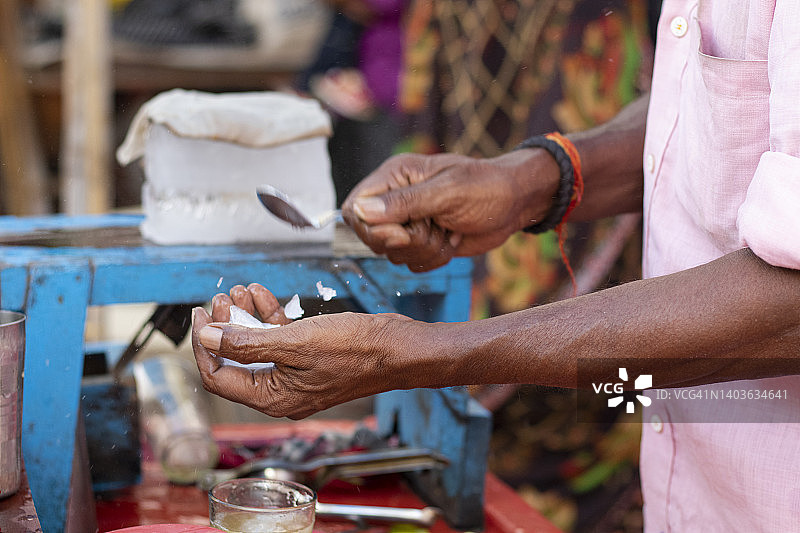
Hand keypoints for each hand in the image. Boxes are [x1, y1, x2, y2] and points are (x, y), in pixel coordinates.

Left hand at [191, 284, 416, 418]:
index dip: (203, 345)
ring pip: (257, 346)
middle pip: (235, 360)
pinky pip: (280, 340)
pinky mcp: (310, 359)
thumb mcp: (294, 342)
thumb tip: (208, 337)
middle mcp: (280, 392)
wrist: (398, 349)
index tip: (200, 315)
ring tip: (241, 290)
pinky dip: (268, 317)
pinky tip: (262, 295)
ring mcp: (296, 375)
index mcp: (272, 398)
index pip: (218, 376)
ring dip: (245, 317)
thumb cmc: (355, 351)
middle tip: (220, 299)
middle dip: (224, 327)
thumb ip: (246, 342)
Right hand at [341, 151, 558, 270]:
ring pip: (393, 254)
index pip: (355, 208)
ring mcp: (408, 223)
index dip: (372, 229)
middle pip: (372, 237)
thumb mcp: (447, 192)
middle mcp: (395, 200)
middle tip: (436, 227)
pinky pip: (411, 264)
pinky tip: (451, 241)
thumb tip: (361, 211)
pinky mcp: (421, 242)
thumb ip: (404, 202)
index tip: (403, 234)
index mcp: (394, 177)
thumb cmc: (487, 188)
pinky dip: (433, 259)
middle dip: (407, 241)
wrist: (516, 204)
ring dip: (424, 250)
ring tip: (448, 230)